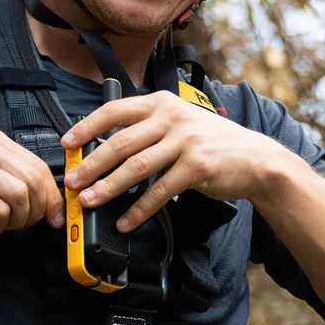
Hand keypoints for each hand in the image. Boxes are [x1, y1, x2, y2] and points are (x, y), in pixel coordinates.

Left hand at [62, 91, 288, 231]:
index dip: (87, 127)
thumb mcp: (181, 122)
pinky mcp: (196, 168)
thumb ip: (149, 127)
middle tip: (73, 182)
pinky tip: (127, 221)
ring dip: (109, 187)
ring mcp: (185, 142)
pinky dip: (140, 209)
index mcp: (162, 103)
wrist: (256, 159)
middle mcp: (172, 118)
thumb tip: (106, 147)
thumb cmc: (214, 143)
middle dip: (91, 164)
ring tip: (91, 202)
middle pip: (120, 142)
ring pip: (136, 166)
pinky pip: (160, 191)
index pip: (115, 110)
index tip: (68, 144)